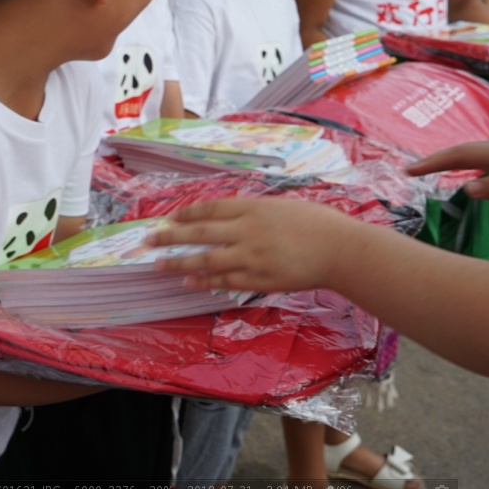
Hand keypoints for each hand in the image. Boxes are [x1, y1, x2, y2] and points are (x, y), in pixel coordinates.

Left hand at [147, 199, 370, 291]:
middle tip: (148, 240)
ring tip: (159, 266)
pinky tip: (191, 282)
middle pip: (200, 233)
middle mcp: (248, 230)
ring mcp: (252, 256)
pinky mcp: (260, 278)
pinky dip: (206, 281)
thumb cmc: (318, 224)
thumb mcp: (282, 206)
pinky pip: (226, 280)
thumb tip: (230, 219)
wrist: (340, 250)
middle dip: (170, 237)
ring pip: (207, 260)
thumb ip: (255, 212)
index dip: (187, 214)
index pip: (210, 209)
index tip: (170, 218)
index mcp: (254, 208)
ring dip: (180, 263)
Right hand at [406, 140, 488, 203]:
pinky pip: (474, 156)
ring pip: (465, 152)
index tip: (411, 171)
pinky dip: (458, 161)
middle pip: (457, 151)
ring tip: (425, 168)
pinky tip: (456, 168)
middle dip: (432, 160)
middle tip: (409, 171)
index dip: (433, 163)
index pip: (457, 156)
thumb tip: (466, 189)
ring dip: (444, 159)